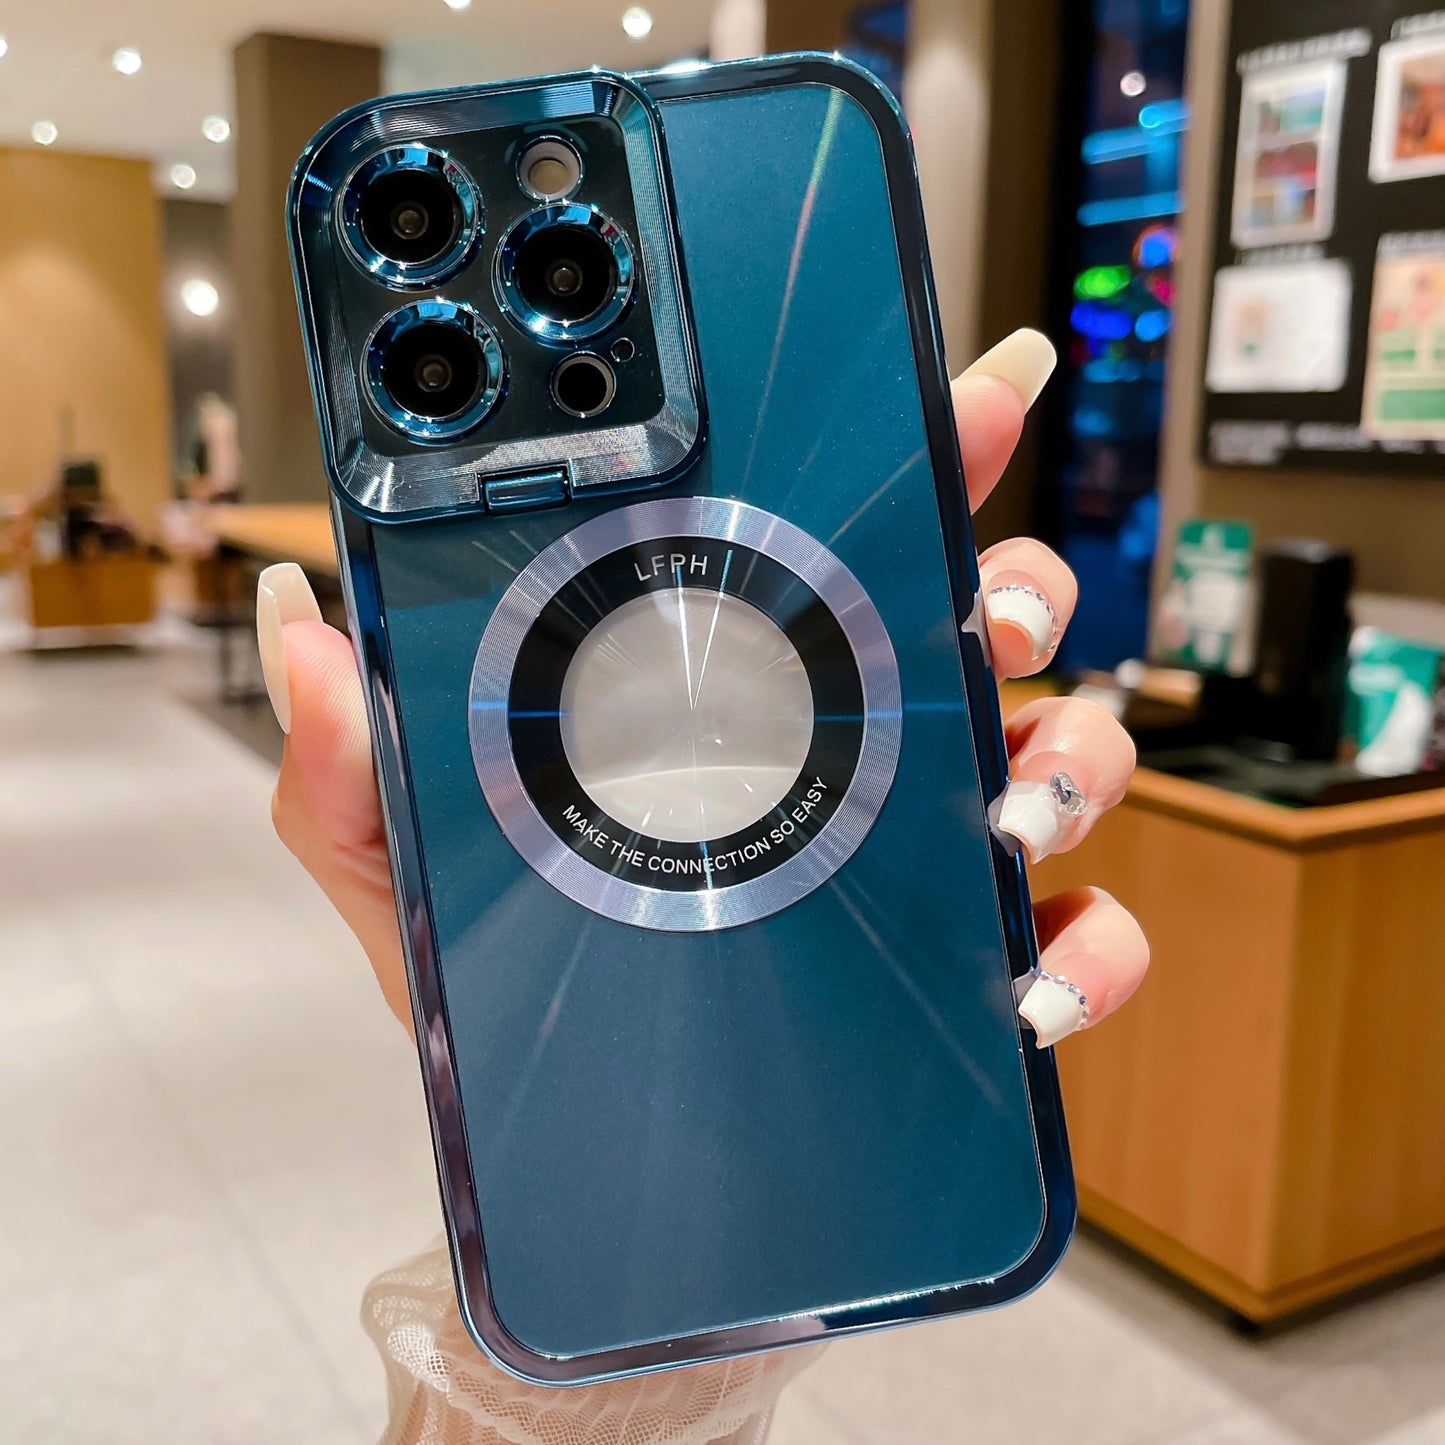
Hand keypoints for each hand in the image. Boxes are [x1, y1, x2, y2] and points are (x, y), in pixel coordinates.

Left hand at [262, 326, 1145, 1046]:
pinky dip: (1094, 949)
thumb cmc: (506, 977)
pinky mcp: (972, 966)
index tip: (968, 395)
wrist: (574, 1133)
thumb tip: (307, 632)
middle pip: (993, 618)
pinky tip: (1037, 976)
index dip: (923, 453)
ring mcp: (927, 852)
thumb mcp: (410, 864)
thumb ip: (350, 761)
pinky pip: (1083, 938)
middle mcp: (854, 743)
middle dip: (1024, 589)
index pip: (847, 539)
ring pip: (1067, 755)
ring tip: (1011, 812)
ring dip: (1073, 763)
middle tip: (987, 614)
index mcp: (741, 685)